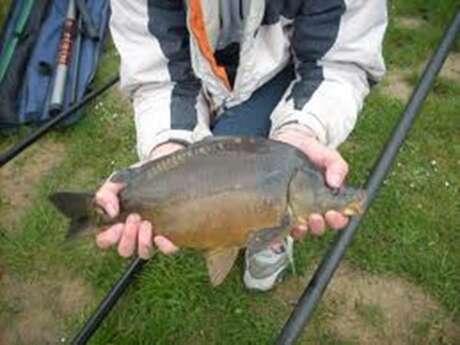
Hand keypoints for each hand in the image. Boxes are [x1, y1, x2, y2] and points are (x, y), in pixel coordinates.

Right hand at [95, 142, 184, 257]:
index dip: (108, 238)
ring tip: (147, 223)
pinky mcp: (169, 235)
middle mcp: (132, 235)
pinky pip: (167, 249)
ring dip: (143, 241)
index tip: (117, 224)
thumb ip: (106, 195)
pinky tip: (161, 236)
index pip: (104, 241)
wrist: (159, 171)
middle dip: (128, 237)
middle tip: (134, 217)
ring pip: (144, 253)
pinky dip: (164, 246)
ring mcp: (151, 237)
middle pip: (125, 250)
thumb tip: (111, 212)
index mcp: (116, 225)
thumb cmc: (134, 180)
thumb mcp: (116, 182)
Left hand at [272, 125, 348, 237]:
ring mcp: (295, 210)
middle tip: (315, 217)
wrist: (290, 140)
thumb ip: (337, 166)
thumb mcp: (328, 155)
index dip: (338, 220)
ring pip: (301, 230)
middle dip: (319, 225)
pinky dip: (279, 234)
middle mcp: (313, 208)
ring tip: (299, 224)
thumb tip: (336, 182)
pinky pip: (279, 226)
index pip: (339, 218)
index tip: (333, 214)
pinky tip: (277, 234)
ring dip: (301, 231)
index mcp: (329, 199)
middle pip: (320, 227)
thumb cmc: (311, 150)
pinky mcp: (279, 208)